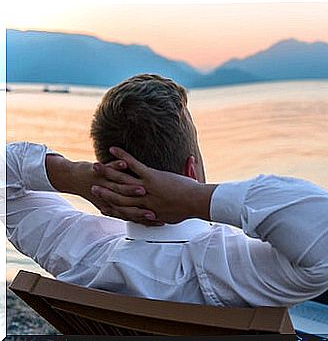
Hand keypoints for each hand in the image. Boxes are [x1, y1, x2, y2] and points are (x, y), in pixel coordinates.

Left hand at [46, 154, 151, 220]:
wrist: (72, 179)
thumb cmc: (96, 189)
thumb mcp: (110, 201)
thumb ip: (125, 207)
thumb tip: (144, 212)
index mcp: (113, 206)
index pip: (132, 216)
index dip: (145, 219)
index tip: (159, 220)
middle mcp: (107, 198)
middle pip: (127, 205)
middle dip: (142, 208)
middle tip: (155, 210)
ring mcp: (102, 184)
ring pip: (119, 187)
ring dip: (130, 187)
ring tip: (145, 186)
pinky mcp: (98, 171)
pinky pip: (110, 168)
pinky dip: (117, 165)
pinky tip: (125, 163)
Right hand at [90, 147, 217, 224]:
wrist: (195, 203)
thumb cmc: (187, 210)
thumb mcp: (171, 216)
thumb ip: (162, 216)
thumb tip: (160, 218)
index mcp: (145, 211)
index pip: (124, 210)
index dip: (112, 208)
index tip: (102, 206)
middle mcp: (142, 200)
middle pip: (117, 196)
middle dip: (104, 191)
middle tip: (91, 186)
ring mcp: (145, 187)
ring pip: (121, 180)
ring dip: (107, 172)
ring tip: (95, 166)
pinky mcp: (151, 176)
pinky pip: (133, 164)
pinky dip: (122, 156)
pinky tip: (113, 149)